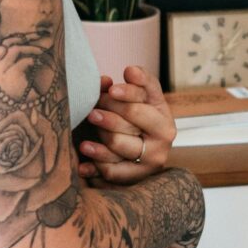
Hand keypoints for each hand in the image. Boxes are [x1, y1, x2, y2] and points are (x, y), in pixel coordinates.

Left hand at [78, 66, 176, 183]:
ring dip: (99, 141)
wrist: (143, 150)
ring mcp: (153, 157)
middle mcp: (164, 134)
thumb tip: (130, 72)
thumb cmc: (134, 117)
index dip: (128, 92)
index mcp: (162, 110)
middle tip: (91, 113)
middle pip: (131, 118)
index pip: (144, 96)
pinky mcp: (139, 175)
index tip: (111, 89)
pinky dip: (97, 167)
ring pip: (120, 144)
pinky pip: (115, 171)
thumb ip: (135, 82)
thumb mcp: (139, 97)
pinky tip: (83, 165)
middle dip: (108, 114)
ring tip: (83, 143)